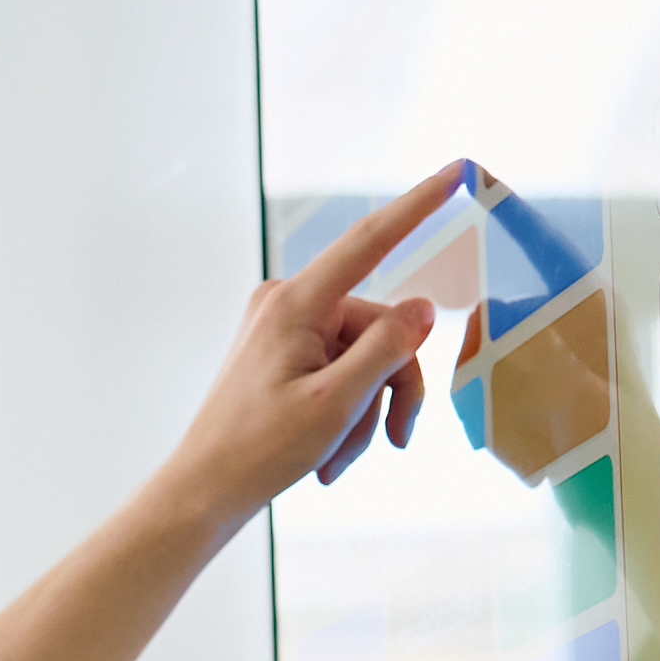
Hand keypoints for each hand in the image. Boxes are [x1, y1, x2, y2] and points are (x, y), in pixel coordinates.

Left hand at [152, 163, 461, 528]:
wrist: (206, 490)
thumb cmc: (260, 450)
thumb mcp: (338, 403)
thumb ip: (386, 349)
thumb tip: (423, 309)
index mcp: (295, 303)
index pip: (369, 240)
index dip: (418, 206)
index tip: (454, 170)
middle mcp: (288, 302)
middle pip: (380, 328)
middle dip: (391, 389)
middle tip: (396, 441)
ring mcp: (285, 327)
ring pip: (365, 357)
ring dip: (366, 412)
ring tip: (340, 459)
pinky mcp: (285, 351)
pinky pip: (341, 370)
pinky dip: (346, 412)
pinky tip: (328, 455)